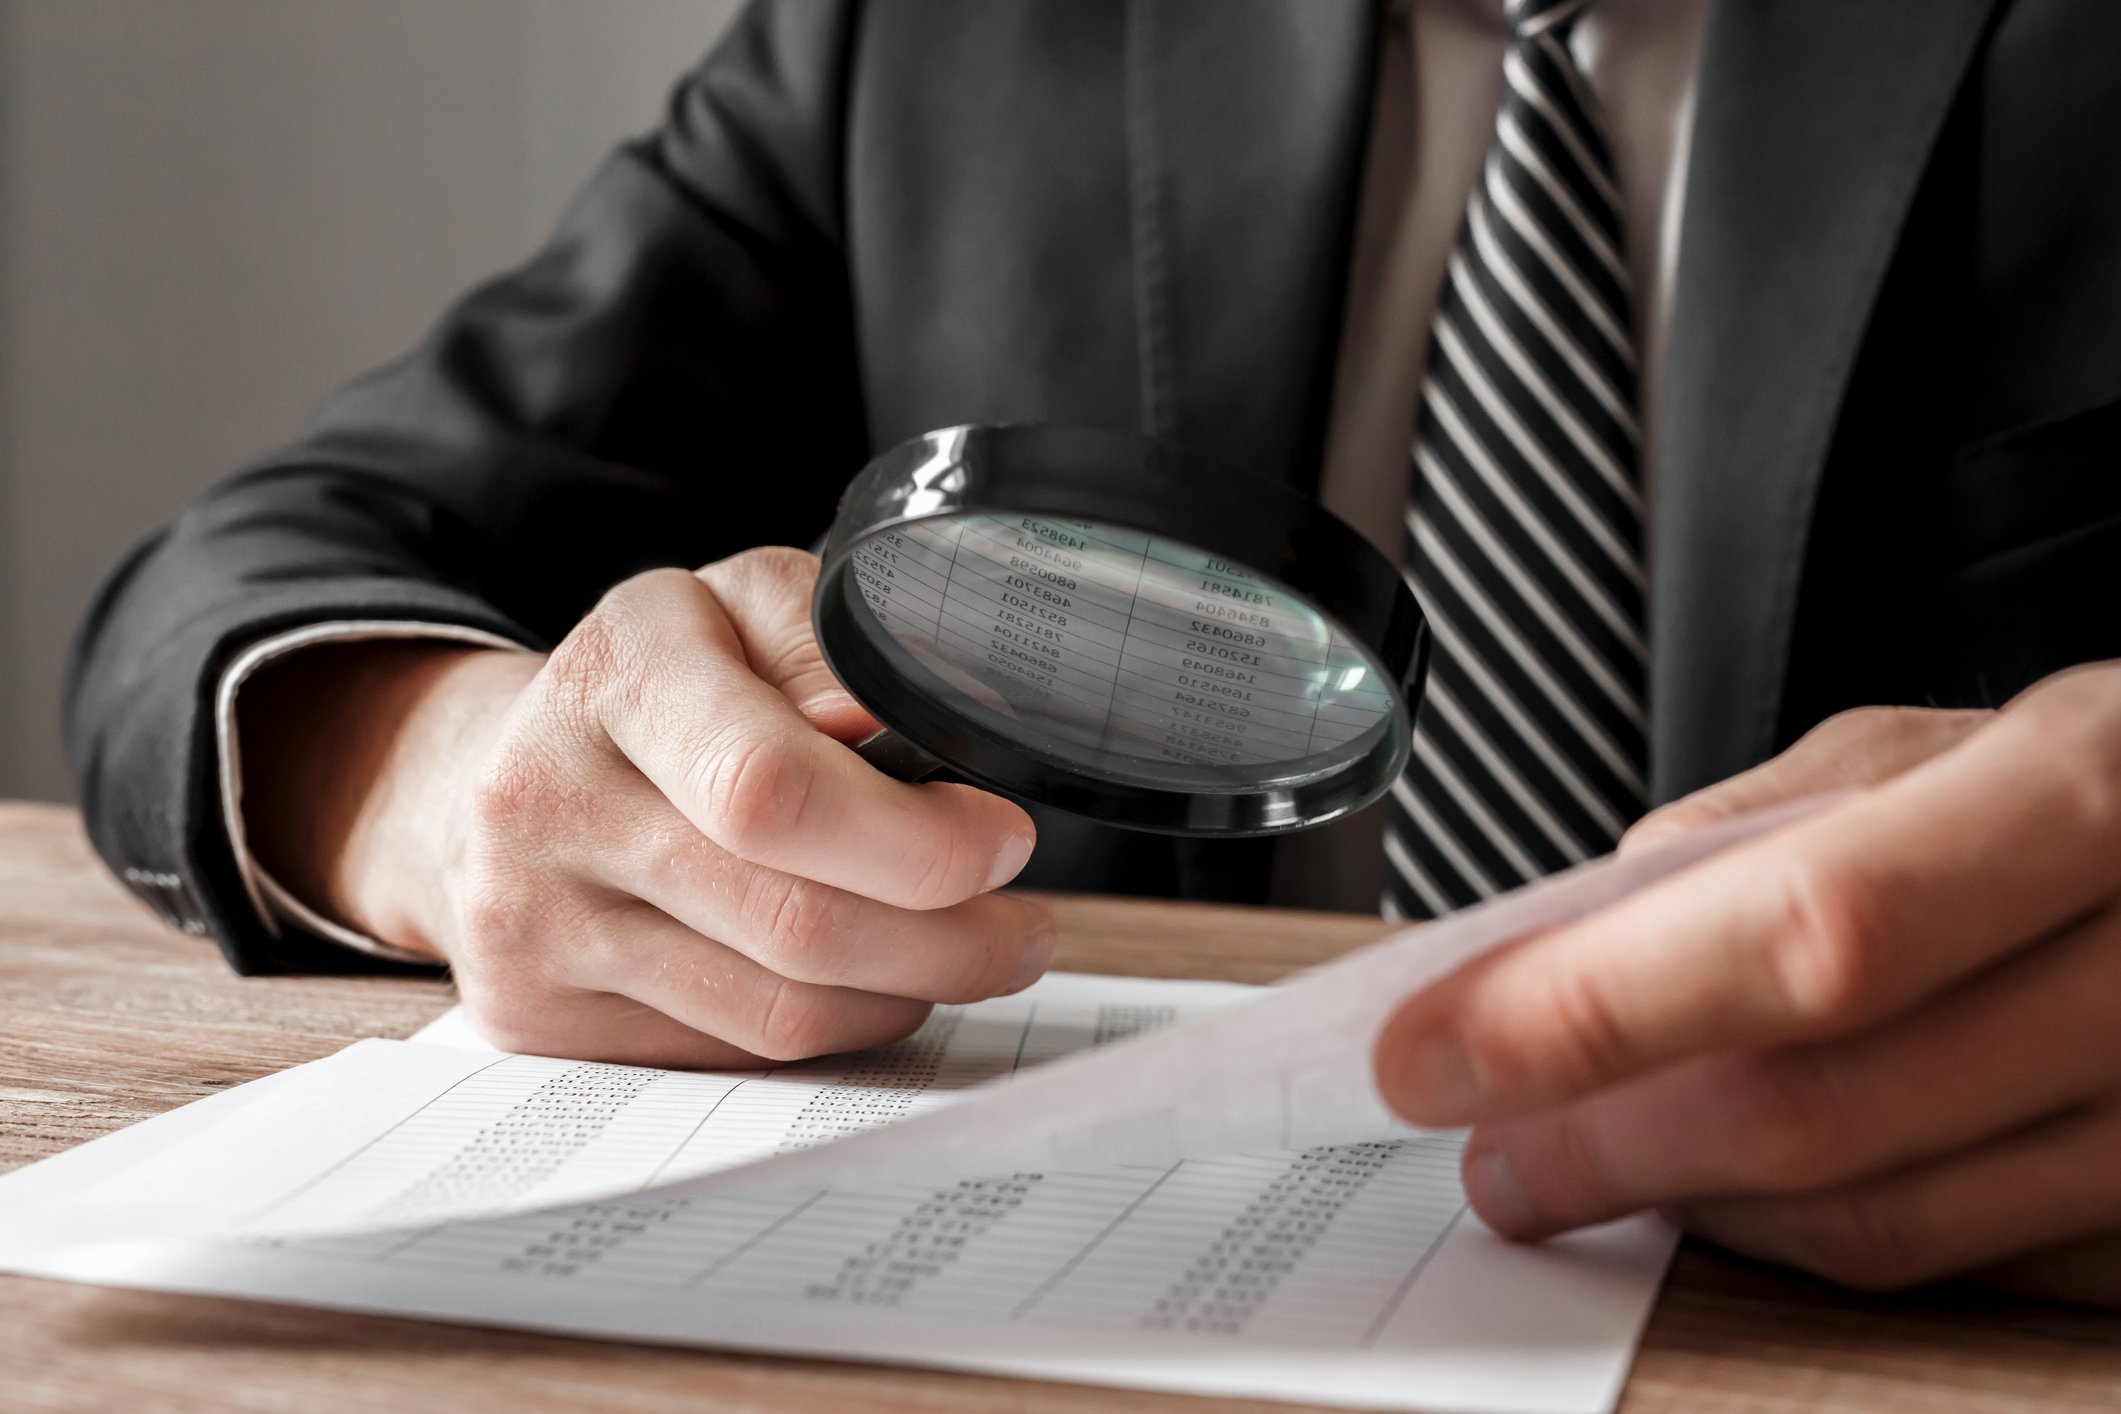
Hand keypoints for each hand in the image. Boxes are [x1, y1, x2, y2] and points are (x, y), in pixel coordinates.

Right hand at [243, 548, 1052, 1066]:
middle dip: (948, 939)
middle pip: (793, 923)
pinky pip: (733, 1052)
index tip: (1003, 841)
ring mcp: (529, 919)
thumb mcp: (747, 608)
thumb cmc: (671, 678)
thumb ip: (828, 649)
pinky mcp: (533, 1013)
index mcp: (619, 671)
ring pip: (777, 1011)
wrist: (501, 762)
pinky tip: (864, 979)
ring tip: (959, 952)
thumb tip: (887, 729)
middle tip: (1022, 929)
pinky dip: (832, 1025)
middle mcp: (549, 797)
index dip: (913, 839)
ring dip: (906, 992)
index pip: (770, 791)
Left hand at [1372, 667, 2120, 1307]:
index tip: (1435, 1048)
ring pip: (1885, 1221)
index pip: (1803, 933)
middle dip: (1602, 1141)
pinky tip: (1732, 1200)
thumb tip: (1591, 927)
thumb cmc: (2116, 787)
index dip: (1594, 1009)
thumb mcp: (1959, 742)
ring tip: (1573, 1169)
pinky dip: (1814, 1244)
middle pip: (1822, 1107)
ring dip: (1690, 1209)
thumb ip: (1776, 823)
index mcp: (2089, 797)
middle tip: (1484, 1145)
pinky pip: (1965, 1270)